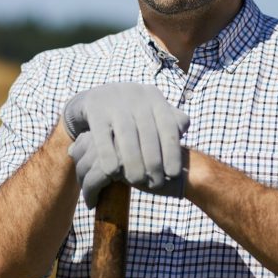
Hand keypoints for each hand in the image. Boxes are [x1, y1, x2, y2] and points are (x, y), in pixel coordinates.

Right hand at [62, 82, 189, 191]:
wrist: (95, 97)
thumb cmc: (131, 113)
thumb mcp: (151, 113)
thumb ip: (171, 121)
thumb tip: (183, 132)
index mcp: (154, 97)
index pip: (168, 126)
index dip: (172, 151)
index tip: (173, 174)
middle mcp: (137, 95)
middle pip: (148, 132)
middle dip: (154, 160)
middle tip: (155, 182)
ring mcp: (114, 100)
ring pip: (127, 135)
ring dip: (133, 160)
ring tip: (136, 181)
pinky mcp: (94, 107)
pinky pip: (102, 134)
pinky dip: (108, 154)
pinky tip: (113, 172)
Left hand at [68, 131, 185, 206]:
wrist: (184, 173)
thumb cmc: (157, 162)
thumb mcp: (130, 150)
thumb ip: (104, 145)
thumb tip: (71, 148)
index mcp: (119, 121)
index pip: (86, 140)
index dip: (82, 159)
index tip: (87, 175)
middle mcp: (117, 130)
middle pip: (83, 152)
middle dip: (81, 173)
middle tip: (87, 188)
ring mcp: (117, 146)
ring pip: (86, 166)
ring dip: (85, 185)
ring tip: (90, 197)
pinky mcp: (120, 165)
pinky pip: (94, 179)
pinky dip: (90, 193)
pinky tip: (93, 203)